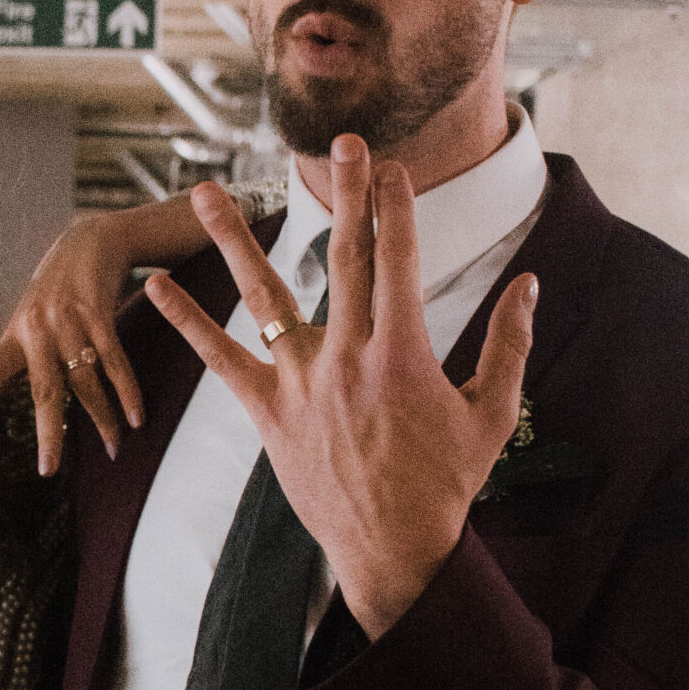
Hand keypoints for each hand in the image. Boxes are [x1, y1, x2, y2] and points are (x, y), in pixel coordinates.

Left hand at [0, 212, 152, 475]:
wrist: (90, 241)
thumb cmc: (52, 290)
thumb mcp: (21, 322)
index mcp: (16, 334)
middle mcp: (38, 329)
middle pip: (43, 390)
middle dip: (47, 433)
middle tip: (49, 470)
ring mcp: (70, 321)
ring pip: (86, 382)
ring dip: (103, 419)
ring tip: (113, 449)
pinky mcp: (100, 313)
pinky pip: (115, 362)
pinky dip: (127, 393)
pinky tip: (136, 419)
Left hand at [143, 137, 536, 640]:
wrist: (393, 548)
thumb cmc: (446, 482)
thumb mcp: (493, 413)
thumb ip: (509, 344)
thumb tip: (530, 284)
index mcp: (403, 353)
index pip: (399, 260)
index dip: (395, 207)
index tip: (391, 164)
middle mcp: (346, 358)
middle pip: (345, 258)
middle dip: (346, 194)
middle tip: (340, 142)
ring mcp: (300, 383)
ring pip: (263, 296)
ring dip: (233, 238)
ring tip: (204, 192)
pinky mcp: (267, 411)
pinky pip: (220, 359)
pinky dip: (188, 322)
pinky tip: (158, 287)